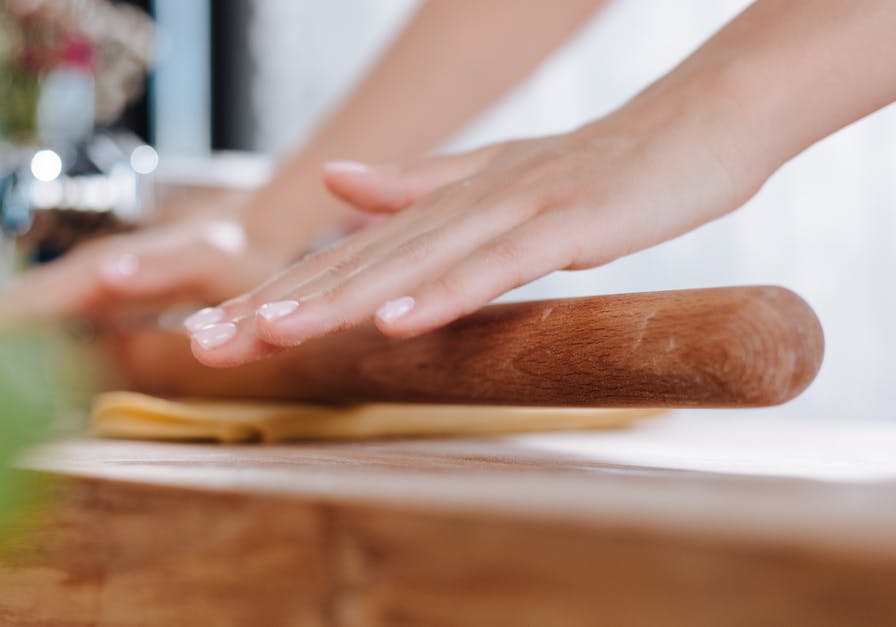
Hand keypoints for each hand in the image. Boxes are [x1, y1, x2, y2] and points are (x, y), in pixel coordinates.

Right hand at [0, 199, 288, 329]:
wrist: (246, 235)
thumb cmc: (232, 255)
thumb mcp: (206, 265)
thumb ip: (156, 273)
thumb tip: (97, 275)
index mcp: (97, 275)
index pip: (19, 304)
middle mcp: (81, 282)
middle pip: (4, 311)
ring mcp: (84, 296)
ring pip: (20, 323)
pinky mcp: (95, 309)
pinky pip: (49, 335)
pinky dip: (17, 354)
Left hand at [185, 97, 765, 366]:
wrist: (694, 126)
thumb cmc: (596, 166)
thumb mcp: (494, 178)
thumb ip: (414, 183)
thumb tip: (338, 181)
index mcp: (439, 203)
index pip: (343, 259)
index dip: (274, 295)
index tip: (211, 332)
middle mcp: (460, 204)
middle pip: (356, 264)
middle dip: (277, 307)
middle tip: (205, 345)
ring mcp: (512, 212)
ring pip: (410, 263)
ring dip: (339, 300)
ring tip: (274, 334)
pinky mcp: (567, 226)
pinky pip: (498, 267)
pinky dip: (447, 294)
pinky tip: (397, 323)